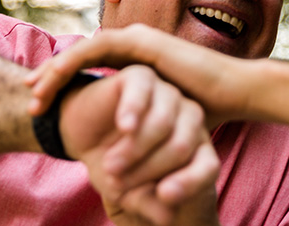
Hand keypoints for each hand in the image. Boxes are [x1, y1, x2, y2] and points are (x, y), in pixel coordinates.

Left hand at [27, 24, 252, 120]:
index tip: (40, 103)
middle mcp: (135, 46)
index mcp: (137, 63)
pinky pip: (98, 47)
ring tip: (34, 93)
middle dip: (50, 76)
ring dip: (55, 69)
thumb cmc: (206, 111)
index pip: (92, 68)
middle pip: (81, 56)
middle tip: (27, 96)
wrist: (236, 94)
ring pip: (83, 48)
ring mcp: (138, 39)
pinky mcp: (143, 40)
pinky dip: (76, 62)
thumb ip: (141, 121)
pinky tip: (56, 78)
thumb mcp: (161, 119)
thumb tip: (125, 144)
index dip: (64, 83)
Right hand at [59, 64, 219, 219]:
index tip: (165, 196)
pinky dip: (134, 111)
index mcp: (195, 146)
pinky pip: (144, 92)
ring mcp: (168, 94)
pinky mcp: (142, 77)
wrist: (81, 133)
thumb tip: (167, 218)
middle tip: (117, 182)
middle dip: (147, 169)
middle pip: (181, 146)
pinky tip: (124, 126)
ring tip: (110, 165)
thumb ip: (150, 203)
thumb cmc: (113, 163)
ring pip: (162, 123)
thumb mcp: (129, 190)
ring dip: (134, 150)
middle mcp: (188, 118)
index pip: (207, 166)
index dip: (188, 183)